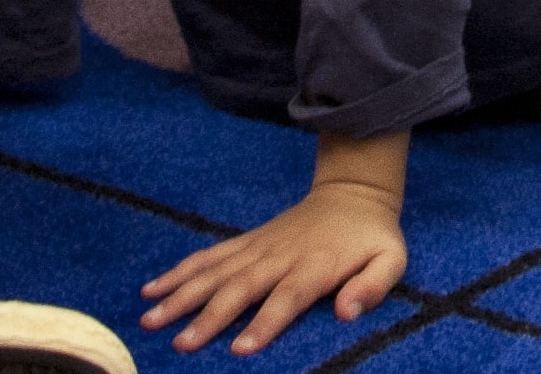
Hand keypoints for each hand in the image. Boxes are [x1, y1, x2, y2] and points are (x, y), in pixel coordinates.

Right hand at [141, 178, 407, 355]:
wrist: (354, 192)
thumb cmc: (372, 237)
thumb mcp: (391, 259)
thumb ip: (373, 285)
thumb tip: (348, 312)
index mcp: (315, 265)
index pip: (287, 297)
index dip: (264, 322)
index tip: (239, 349)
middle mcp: (280, 255)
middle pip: (241, 286)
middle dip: (210, 315)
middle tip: (180, 344)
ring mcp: (259, 246)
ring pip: (216, 271)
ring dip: (182, 294)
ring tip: (150, 318)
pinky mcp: (247, 241)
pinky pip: (210, 256)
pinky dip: (181, 271)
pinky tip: (152, 289)